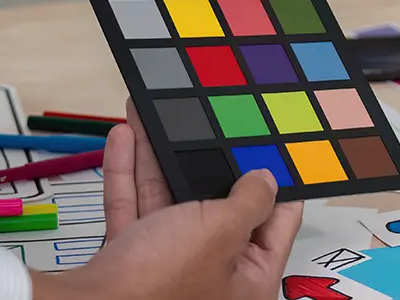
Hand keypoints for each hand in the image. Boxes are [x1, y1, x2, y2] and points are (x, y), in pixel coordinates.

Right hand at [31, 100, 303, 298]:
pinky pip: (134, 211)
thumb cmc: (160, 282)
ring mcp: (167, 270)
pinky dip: (128, 176)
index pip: (276, 227)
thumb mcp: (221, 231)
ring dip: (157, 158)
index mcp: (249, 280)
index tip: (270, 150)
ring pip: (168, 204)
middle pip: (217, 211)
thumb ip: (250, 201)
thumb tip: (266, 179)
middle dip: (204, 162)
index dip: (276, 188)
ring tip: (154, 118)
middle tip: (208, 125)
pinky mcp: (129, 263)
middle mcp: (211, 276)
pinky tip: (123, 139)